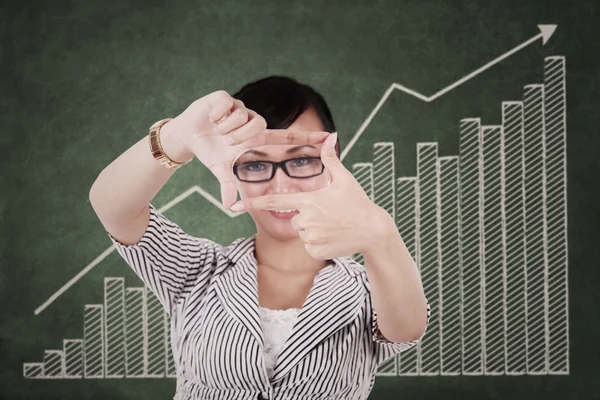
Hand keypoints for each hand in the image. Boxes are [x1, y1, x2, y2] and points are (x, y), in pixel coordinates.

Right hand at [161, 90, 331, 208]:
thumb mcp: (221, 170)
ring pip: (241, 114)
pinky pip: (226, 104)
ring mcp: (239, 109)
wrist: (189, 135)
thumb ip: (229, 185)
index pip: (288, 137)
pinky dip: (217, 114)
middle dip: (242, 134)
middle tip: (228, 142)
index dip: (309, 137)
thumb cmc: (211, 152)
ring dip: (227, 126)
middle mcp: (252, 122)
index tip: (331, 137)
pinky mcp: (224, 99)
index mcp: (257, 139)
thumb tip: (230, 207)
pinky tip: (211, 120)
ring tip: (217, 132)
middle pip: (259, 123)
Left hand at [230, 133, 390, 259]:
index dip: (253, 203)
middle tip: (328, 215)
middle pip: (294, 219)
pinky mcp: (316, 251)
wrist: (373, 231)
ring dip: (314, 231)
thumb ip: (331, 159)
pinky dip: (319, 244)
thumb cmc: (357, 202)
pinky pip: (309, 247)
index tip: (235, 207)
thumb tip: (331, 135)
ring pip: (302, 234)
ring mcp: (311, 237)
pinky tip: (334, 238)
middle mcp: (307, 219)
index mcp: (309, 200)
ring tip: (333, 226)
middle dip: (306, 217)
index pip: (275, 202)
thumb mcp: (344, 179)